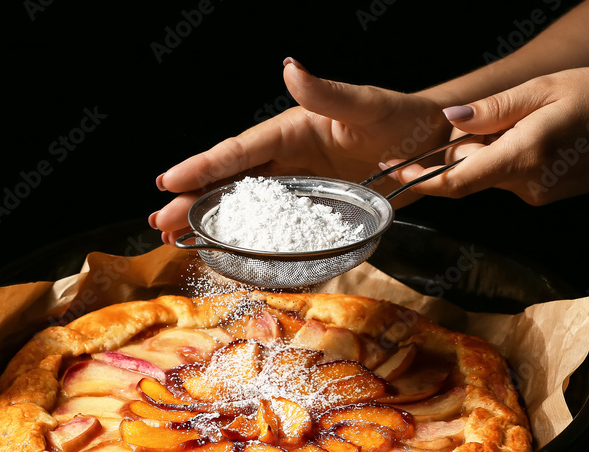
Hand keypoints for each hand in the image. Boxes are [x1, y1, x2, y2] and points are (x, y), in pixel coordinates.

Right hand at [150, 58, 449, 243]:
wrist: (430, 142)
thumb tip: (290, 68)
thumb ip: (327, 91)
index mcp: (291, 129)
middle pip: (229, 179)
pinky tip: (221, 246)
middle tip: (158, 224)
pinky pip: (270, 220)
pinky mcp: (309, 203)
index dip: (203, 167)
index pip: (239, 150)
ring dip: (207, 218)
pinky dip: (242, 232)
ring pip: (242, 201)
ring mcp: (295, 182)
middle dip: (191, 201)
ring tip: (174, 238)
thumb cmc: (400, 118)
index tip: (168, 181)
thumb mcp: (365, 104)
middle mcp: (286, 156)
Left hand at [381, 67, 588, 204]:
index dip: (416, 179)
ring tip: (529, 116)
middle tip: (488, 114)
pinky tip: (540, 131)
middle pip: (467, 172)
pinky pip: (508, 175)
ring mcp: (536, 195)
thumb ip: (495, 110)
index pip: (455, 182)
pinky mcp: (544, 195)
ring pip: (488, 172)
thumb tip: (451, 120)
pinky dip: (507, 154)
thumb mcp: (548, 88)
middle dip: (460, 147)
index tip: (388, 170)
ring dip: (488, 148)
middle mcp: (526, 185)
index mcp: (523, 157)